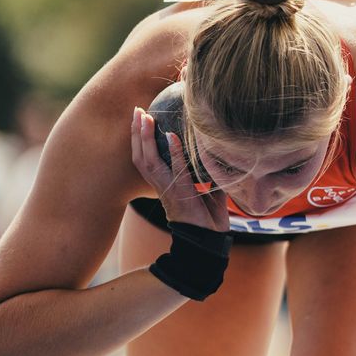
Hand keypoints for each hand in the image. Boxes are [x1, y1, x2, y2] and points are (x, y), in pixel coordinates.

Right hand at [132, 107, 228, 231]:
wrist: (209, 244)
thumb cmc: (208, 220)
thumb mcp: (207, 190)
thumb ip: (207, 172)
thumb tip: (219, 152)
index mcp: (164, 185)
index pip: (146, 159)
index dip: (140, 140)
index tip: (141, 118)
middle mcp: (161, 186)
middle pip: (140, 156)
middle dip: (136, 133)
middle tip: (136, 110)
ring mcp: (168, 190)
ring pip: (148, 161)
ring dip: (145, 138)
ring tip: (144, 117)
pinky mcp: (180, 194)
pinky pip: (174, 170)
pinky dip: (171, 152)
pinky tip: (171, 135)